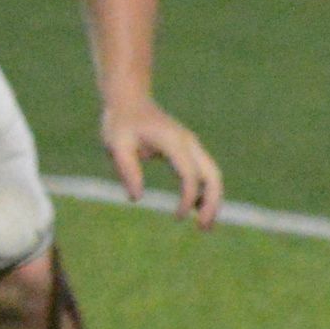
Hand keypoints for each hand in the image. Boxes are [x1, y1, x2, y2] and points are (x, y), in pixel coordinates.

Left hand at [102, 95, 225, 222]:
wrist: (129, 100)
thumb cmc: (121, 122)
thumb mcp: (116, 145)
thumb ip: (127, 170)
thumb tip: (137, 198)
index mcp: (173, 142)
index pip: (190, 175)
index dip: (188, 199)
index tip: (177, 217)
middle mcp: (188, 143)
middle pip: (212, 175)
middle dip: (212, 203)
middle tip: (203, 228)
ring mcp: (191, 145)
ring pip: (213, 175)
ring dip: (212, 200)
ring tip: (205, 226)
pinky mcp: (188, 150)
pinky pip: (204, 172)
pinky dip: (205, 192)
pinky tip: (197, 209)